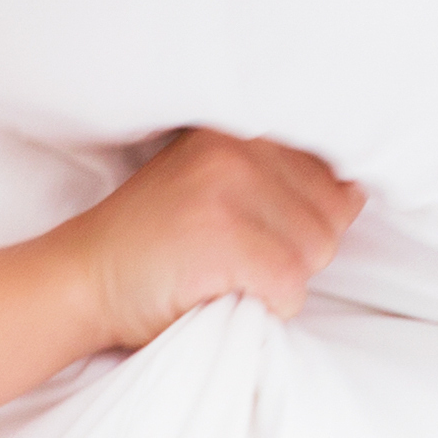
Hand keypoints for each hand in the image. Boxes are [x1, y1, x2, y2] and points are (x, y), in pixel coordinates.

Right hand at [48, 129, 361, 354]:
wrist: (81, 280)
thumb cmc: (155, 246)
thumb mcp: (212, 187)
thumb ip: (277, 179)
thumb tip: (356, 190)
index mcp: (237, 129)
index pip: (330, 174)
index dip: (308, 219)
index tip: (260, 234)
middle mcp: (236, 148)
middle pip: (330, 217)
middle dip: (296, 254)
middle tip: (234, 261)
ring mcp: (226, 188)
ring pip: (315, 253)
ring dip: (281, 282)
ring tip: (226, 275)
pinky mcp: (221, 235)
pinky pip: (289, 286)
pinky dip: (266, 307)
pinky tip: (224, 295)